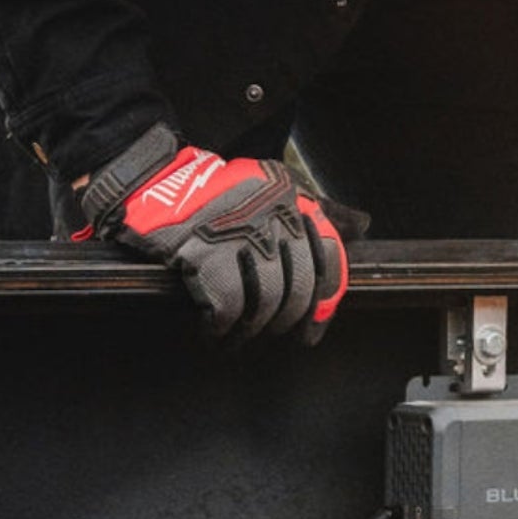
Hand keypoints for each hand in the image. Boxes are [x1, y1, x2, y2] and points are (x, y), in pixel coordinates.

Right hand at [76, 125, 356, 341]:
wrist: (154, 180)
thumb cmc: (216, 191)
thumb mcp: (274, 187)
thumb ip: (317, 209)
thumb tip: (363, 224)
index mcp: (294, 199)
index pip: (328, 256)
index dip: (324, 300)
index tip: (313, 328)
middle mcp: (274, 216)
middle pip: (297, 287)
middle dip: (286, 320)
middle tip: (273, 334)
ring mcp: (241, 236)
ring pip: (264, 302)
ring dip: (252, 329)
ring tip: (239, 338)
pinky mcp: (206, 255)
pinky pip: (227, 306)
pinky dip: (222, 327)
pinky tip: (215, 333)